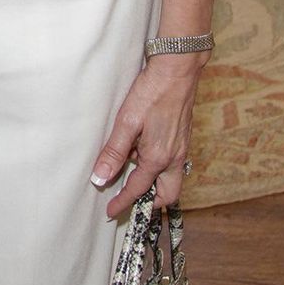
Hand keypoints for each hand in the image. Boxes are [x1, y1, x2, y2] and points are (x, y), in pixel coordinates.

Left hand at [90, 55, 202, 218]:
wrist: (178, 71)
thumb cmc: (152, 93)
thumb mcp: (127, 121)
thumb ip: (114, 151)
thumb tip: (100, 178)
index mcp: (158, 158)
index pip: (138, 190)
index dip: (122, 203)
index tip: (110, 212)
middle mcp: (174, 159)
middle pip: (166, 195)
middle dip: (150, 203)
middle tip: (130, 201)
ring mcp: (181, 149)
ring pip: (172, 181)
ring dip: (156, 186)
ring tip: (134, 175)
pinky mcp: (183, 138)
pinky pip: (173, 165)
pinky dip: (160, 169)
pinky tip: (144, 152)